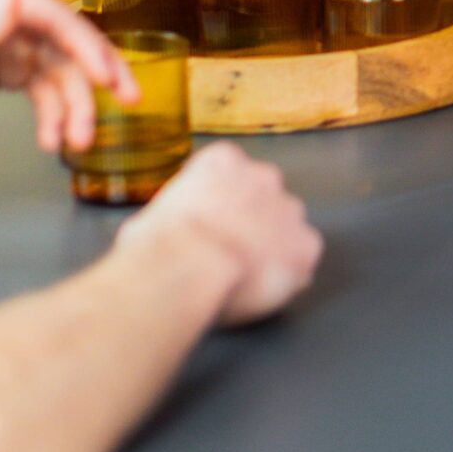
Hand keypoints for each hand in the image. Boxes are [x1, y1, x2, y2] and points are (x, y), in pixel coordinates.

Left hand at [0, 0, 136, 154]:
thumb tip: (15, 2)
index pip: (53, 17)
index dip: (88, 47)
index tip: (109, 77)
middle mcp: (4, 11)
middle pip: (65, 44)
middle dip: (94, 78)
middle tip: (127, 102)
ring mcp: (6, 41)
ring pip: (58, 72)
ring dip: (72, 107)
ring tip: (76, 141)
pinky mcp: (3, 70)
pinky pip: (41, 91)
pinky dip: (51, 115)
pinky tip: (51, 138)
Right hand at [119, 142, 321, 326]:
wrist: (189, 266)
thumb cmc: (158, 245)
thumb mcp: (145, 221)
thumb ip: (166, 218)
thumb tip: (153, 237)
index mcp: (223, 161)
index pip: (227, 174)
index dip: (215, 205)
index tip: (205, 227)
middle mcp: (264, 176)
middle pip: (261, 198)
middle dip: (248, 222)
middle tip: (225, 253)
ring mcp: (290, 209)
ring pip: (285, 228)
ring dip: (270, 247)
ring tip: (242, 276)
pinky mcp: (307, 245)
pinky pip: (301, 260)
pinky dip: (287, 275)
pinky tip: (261, 290)